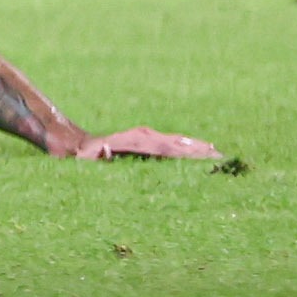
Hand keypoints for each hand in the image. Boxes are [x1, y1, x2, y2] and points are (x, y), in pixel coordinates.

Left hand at [74, 126, 221, 161]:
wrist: (74, 143)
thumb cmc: (81, 158)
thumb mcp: (84, 160)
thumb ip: (95, 157)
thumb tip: (106, 151)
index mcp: (133, 141)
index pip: (165, 148)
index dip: (185, 153)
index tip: (205, 156)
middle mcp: (142, 136)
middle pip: (176, 144)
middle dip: (198, 151)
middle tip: (222, 158)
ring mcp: (144, 136)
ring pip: (176, 142)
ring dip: (196, 148)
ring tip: (219, 154)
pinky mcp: (144, 140)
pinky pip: (170, 144)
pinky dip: (187, 147)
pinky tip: (203, 150)